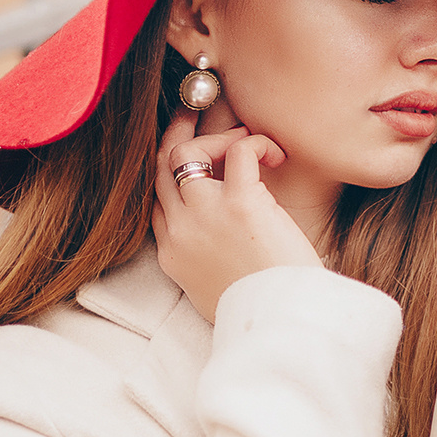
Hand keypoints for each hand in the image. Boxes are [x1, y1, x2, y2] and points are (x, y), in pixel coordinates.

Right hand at [152, 108, 323, 322]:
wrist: (280, 322)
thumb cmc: (261, 307)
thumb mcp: (214, 289)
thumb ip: (206, 260)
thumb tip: (221, 242)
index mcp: (172, 253)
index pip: (156, 201)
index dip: (170, 174)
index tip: (188, 157)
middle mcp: (180, 230)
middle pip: (161, 169)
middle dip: (176, 136)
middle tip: (191, 114)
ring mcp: (204, 214)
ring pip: (189, 153)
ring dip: (219, 138)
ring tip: (248, 141)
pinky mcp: (240, 203)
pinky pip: (238, 151)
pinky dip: (256, 143)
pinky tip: (275, 156)